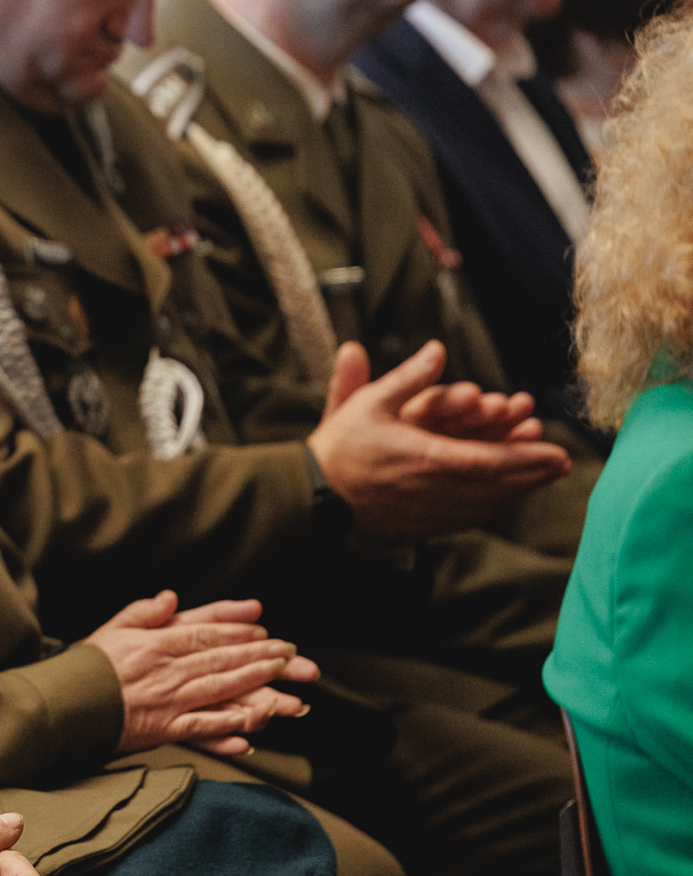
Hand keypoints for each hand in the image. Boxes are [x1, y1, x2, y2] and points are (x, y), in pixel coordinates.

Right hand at [81, 592, 315, 756]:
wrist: (66, 704)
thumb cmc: (88, 667)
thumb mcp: (112, 628)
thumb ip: (143, 612)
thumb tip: (171, 598)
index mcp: (156, 643)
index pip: (205, 634)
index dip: (238, 633)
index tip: (264, 633)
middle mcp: (167, 670)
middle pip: (221, 660)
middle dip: (259, 657)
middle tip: (289, 656)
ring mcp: (168, 700)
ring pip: (219, 690)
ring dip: (254, 685)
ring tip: (283, 683)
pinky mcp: (164, 728)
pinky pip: (202, 727)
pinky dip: (228, 726)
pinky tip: (252, 724)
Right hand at [307, 341, 570, 543]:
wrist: (313, 499)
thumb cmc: (339, 449)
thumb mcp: (367, 404)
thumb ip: (408, 377)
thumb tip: (437, 348)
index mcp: (425, 459)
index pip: (489, 461)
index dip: (527, 459)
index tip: (557, 453)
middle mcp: (435, 491)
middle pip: (498, 486)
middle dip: (533, 474)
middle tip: (562, 464)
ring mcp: (432, 513)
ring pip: (487, 504)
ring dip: (519, 491)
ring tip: (542, 478)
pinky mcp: (424, 526)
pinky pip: (470, 518)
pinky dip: (494, 506)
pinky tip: (506, 498)